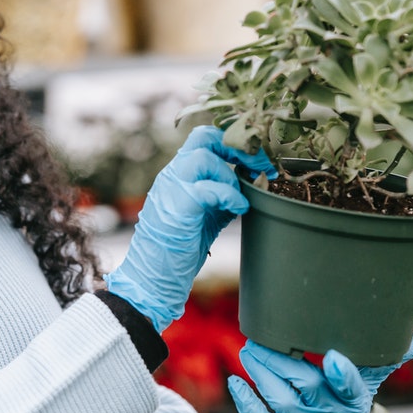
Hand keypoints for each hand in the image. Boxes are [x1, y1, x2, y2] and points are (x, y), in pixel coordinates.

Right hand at [104, 126, 274, 332]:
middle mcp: (172, 175)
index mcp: (178, 174)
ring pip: (204, 157)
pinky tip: (239, 209)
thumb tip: (250, 188)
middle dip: (238, 147)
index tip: (255, 162)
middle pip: (204, 136)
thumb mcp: (205, 216)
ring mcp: (172, 188)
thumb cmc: (178, 250)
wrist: (152, 277)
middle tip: (260, 166)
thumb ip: (221, 197)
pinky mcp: (178, 207)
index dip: (233, 144)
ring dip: (230, 175)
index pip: (205, 138)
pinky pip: (208, 188)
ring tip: (240, 198)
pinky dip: (230, 196)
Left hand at [228, 335, 412, 412]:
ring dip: (261, 374)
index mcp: (353, 404)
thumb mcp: (362, 394)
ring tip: (248, 351)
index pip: (354, 390)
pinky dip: (246, 402)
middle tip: (261, 339)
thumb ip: (382, 364)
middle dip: (282, 361)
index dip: (345, 376)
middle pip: (307, 386)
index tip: (334, 358)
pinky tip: (236, 382)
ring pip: (281, 400)